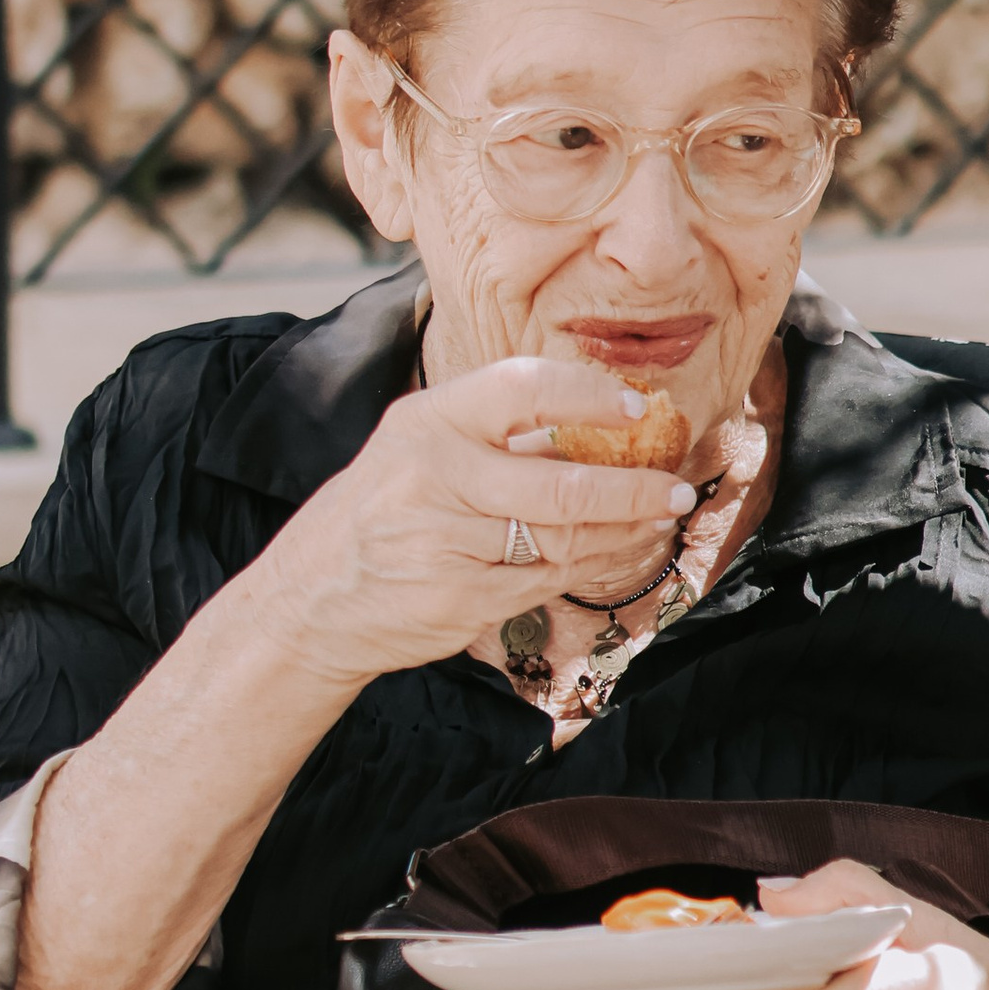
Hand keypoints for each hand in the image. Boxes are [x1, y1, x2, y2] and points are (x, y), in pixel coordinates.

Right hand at [246, 356, 701, 689]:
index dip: (588, 396)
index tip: (639, 408)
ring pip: (563, 539)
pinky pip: (546, 581)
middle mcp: (434, 477)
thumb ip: (494, 431)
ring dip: (623, 531)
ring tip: (658, 517)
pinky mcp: (459, 599)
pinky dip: (590, 566)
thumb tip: (603, 421)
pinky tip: (616, 552)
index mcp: (427, 420)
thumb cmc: (383, 508)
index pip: (521, 389)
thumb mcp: (418, 444)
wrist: (312, 596)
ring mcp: (444, 544)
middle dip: (633, 490)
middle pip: (561, 484)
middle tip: (676, 487)